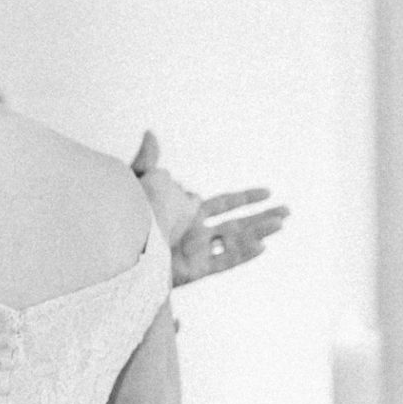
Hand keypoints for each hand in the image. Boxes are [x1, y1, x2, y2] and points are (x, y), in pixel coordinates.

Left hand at [131, 131, 287, 287]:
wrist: (114, 246)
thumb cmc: (120, 217)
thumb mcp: (134, 184)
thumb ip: (148, 161)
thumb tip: (151, 134)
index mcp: (187, 212)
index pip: (223, 204)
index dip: (245, 198)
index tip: (267, 191)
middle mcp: (196, 232)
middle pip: (237, 224)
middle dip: (262, 218)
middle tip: (288, 212)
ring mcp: (195, 252)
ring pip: (235, 241)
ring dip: (259, 232)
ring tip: (282, 224)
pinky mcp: (192, 270)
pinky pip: (222, 261)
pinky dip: (243, 254)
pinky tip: (262, 246)